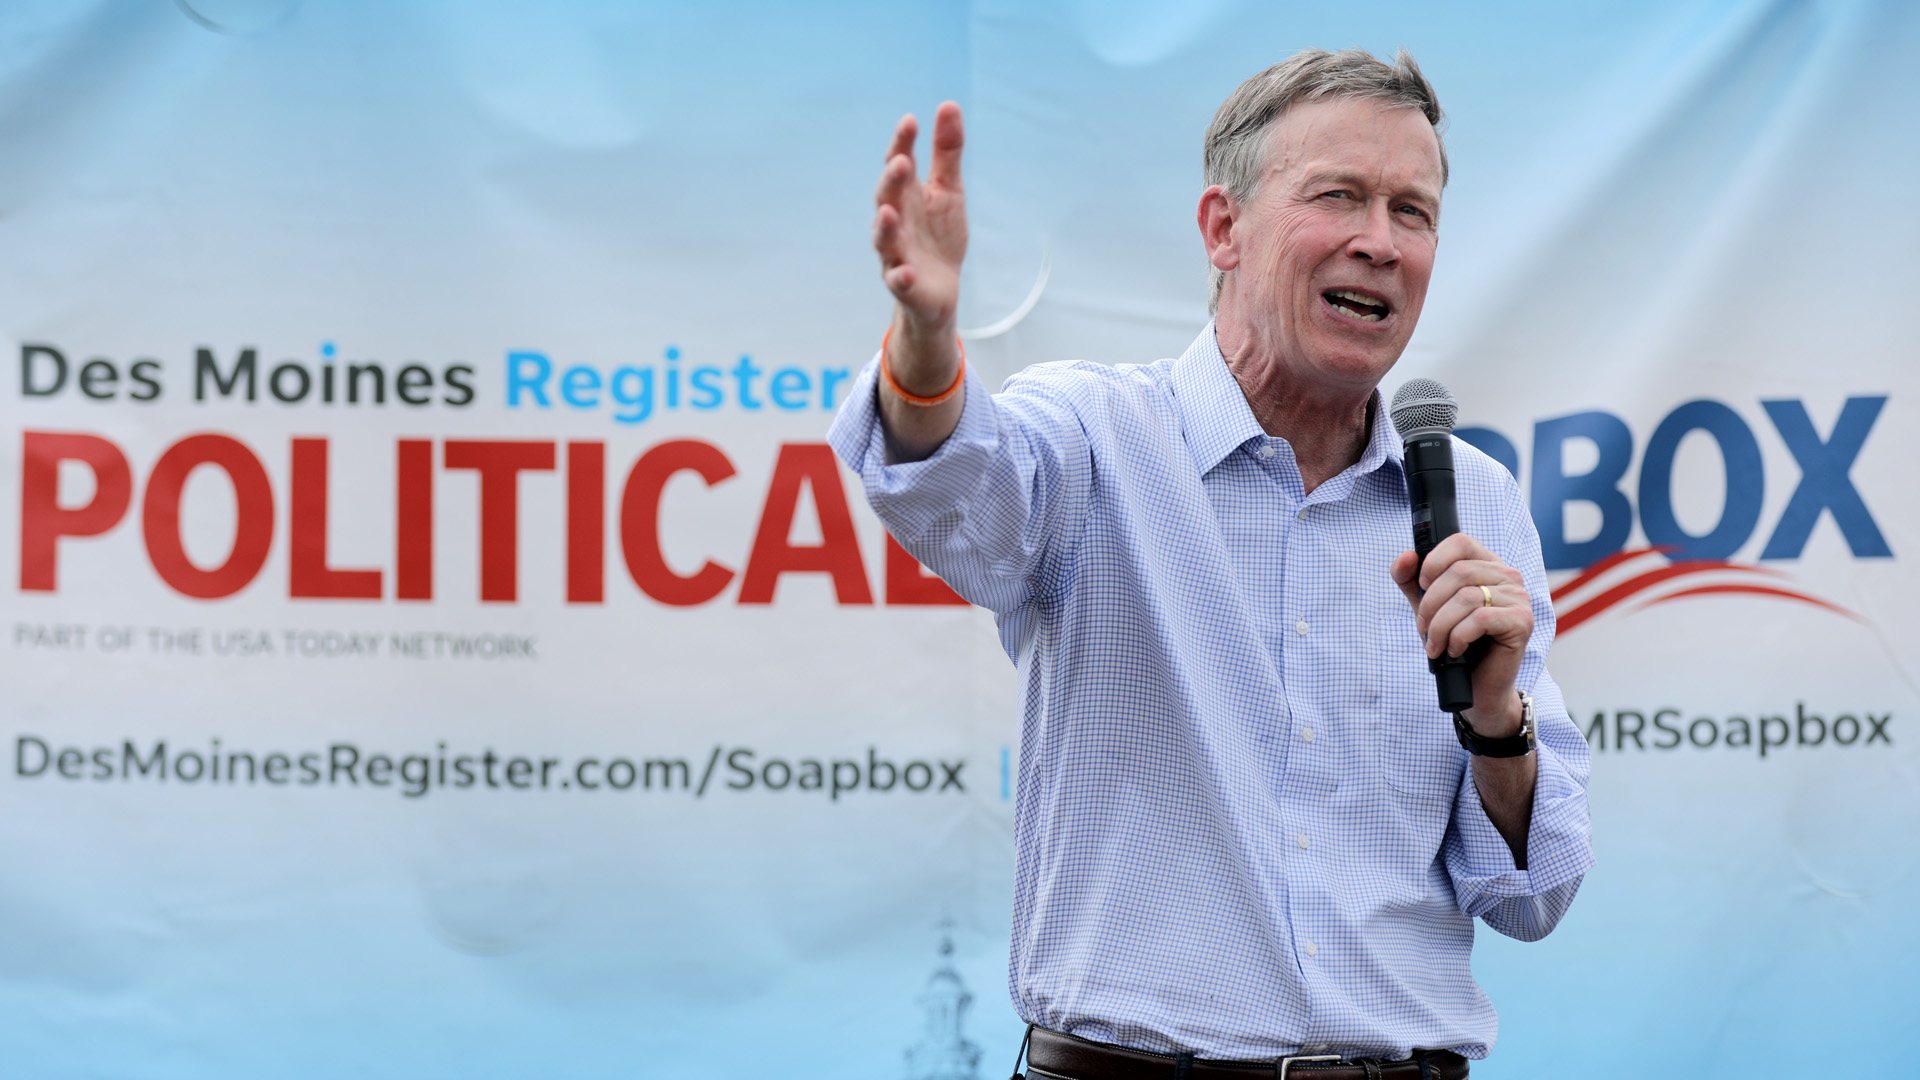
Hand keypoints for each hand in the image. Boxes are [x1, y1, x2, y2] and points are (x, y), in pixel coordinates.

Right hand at [873, 103, 966, 363]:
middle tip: (901, 162)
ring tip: (889, 212)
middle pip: (887, 198)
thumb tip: (948, 104)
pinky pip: (897, 282)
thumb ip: (946, 152)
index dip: (902, 143)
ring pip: (884, 239)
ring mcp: (896, 254)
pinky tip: (904, 272)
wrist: (941, 289)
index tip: (911, 121)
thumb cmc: (939, 235)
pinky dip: (898, 277)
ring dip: (885, 227)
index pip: (899, 164)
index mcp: (906, 195)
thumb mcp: (949, 190)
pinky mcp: (904, 285)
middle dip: (892, 181)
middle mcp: (895, 222)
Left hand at [1389, 534, 1531, 735]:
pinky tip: (1455, 650)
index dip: (1434, 561)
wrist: (1477, 686)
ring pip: (1467, 597)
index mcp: (1487, 565)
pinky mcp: (1522, 622)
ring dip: (1441, 625)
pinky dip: (1459, 636)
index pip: (1460, 542)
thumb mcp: (1427, 608)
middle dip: (1431, 603)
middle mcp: (1508, 576)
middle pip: (1459, 572)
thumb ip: (1412, 581)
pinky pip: (1480, 619)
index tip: (1422, 586)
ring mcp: (1519, 598)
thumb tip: (1405, 557)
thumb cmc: (1455, 643)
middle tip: (1424, 627)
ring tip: (1436, 645)